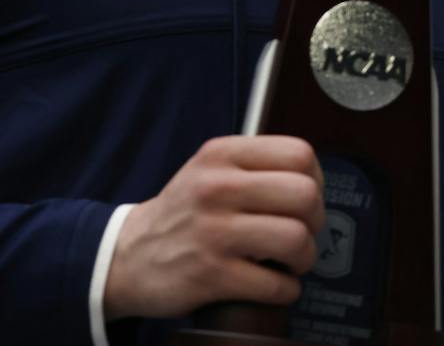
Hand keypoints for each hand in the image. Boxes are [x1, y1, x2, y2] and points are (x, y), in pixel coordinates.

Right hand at [104, 135, 324, 320]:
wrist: (127, 257)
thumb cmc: (182, 214)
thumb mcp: (208, 170)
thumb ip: (254, 166)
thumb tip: (312, 181)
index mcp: (221, 155)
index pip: (298, 154)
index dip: (316, 179)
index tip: (306, 198)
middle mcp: (217, 187)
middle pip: (304, 195)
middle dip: (315, 222)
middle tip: (302, 233)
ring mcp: (213, 232)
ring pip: (295, 239)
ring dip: (304, 258)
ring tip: (291, 262)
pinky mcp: (210, 275)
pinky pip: (275, 284)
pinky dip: (284, 291)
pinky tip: (274, 286)